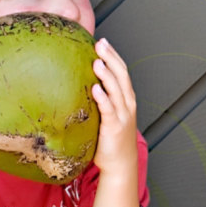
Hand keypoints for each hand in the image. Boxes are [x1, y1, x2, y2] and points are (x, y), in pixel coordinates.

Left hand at [90, 39, 138, 175]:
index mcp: (126, 100)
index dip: (114, 56)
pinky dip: (104, 98)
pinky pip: (109, 110)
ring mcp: (123, 116)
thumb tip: (78, 85)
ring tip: (97, 61)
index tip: (103, 42)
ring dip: (107, 75)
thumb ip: (98, 100)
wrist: (120, 164)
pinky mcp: (115, 127)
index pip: (122, 72)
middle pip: (122, 76)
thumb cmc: (110, 140)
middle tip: (100, 44)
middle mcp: (127, 104)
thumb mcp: (107, 116)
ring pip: (117, 90)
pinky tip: (95, 88)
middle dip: (111, 58)